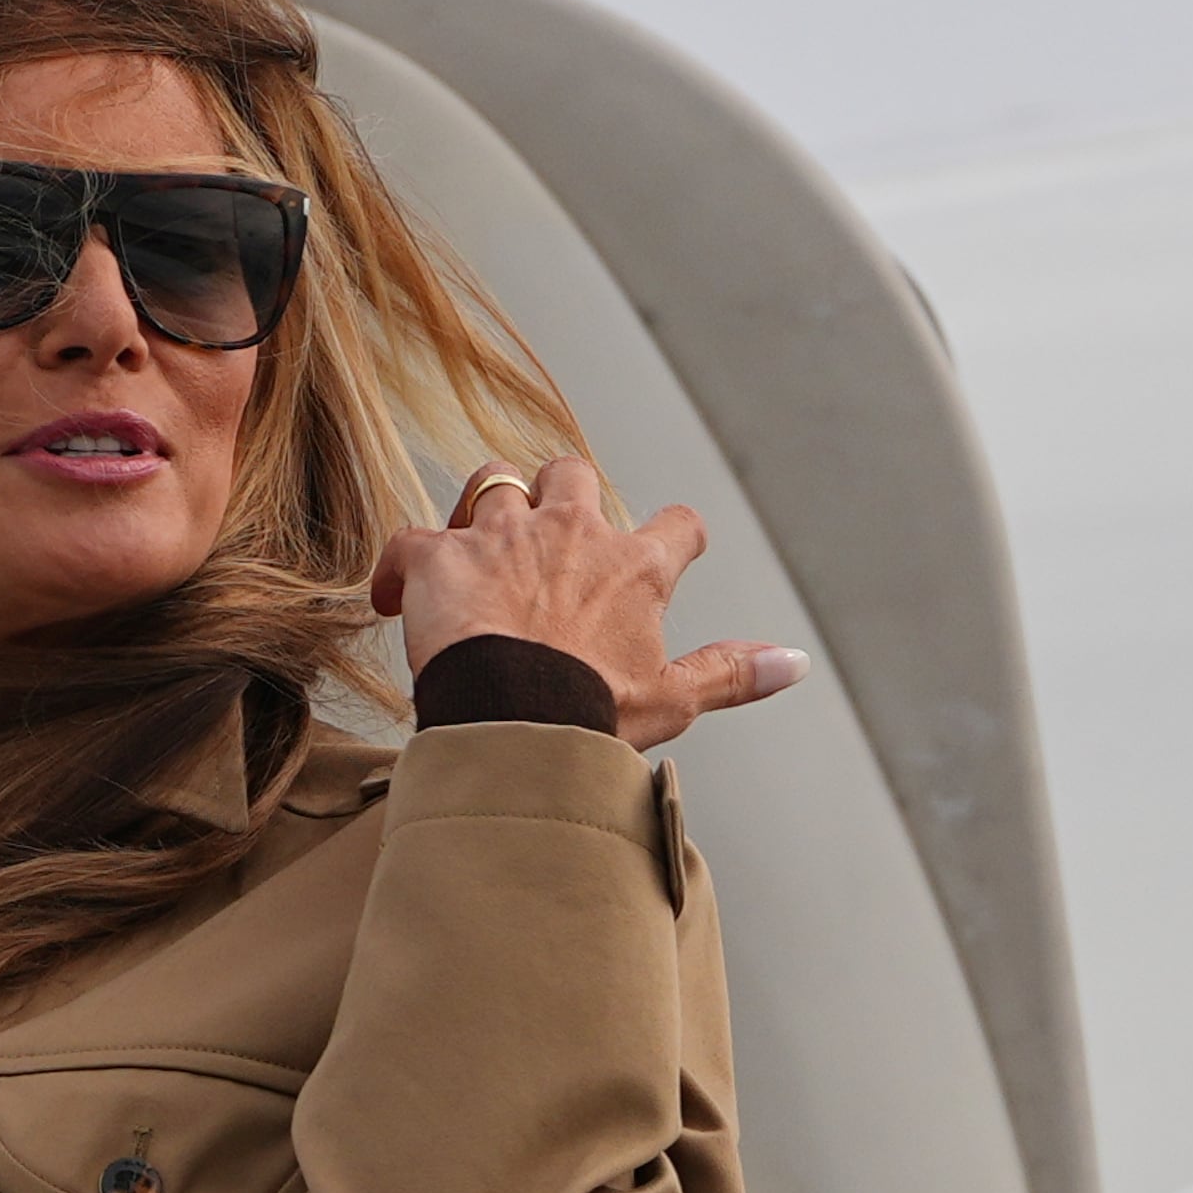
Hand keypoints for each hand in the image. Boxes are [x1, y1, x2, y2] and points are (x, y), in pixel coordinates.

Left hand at [371, 458, 808, 750]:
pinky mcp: (437, 556)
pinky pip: (409, 537)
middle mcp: (571, 534)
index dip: (675, 535)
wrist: (512, 719)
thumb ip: (731, 672)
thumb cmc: (593, 714)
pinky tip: (398, 594)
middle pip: (573, 474)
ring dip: (483, 506)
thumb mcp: (673, 700)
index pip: (677, 524)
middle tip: (547, 538)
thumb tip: (794, 661)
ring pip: (492, 481)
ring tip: (474, 547)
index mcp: (634, 568)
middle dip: (562, 492)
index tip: (668, 549)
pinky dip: (401, 564)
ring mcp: (499, 537)